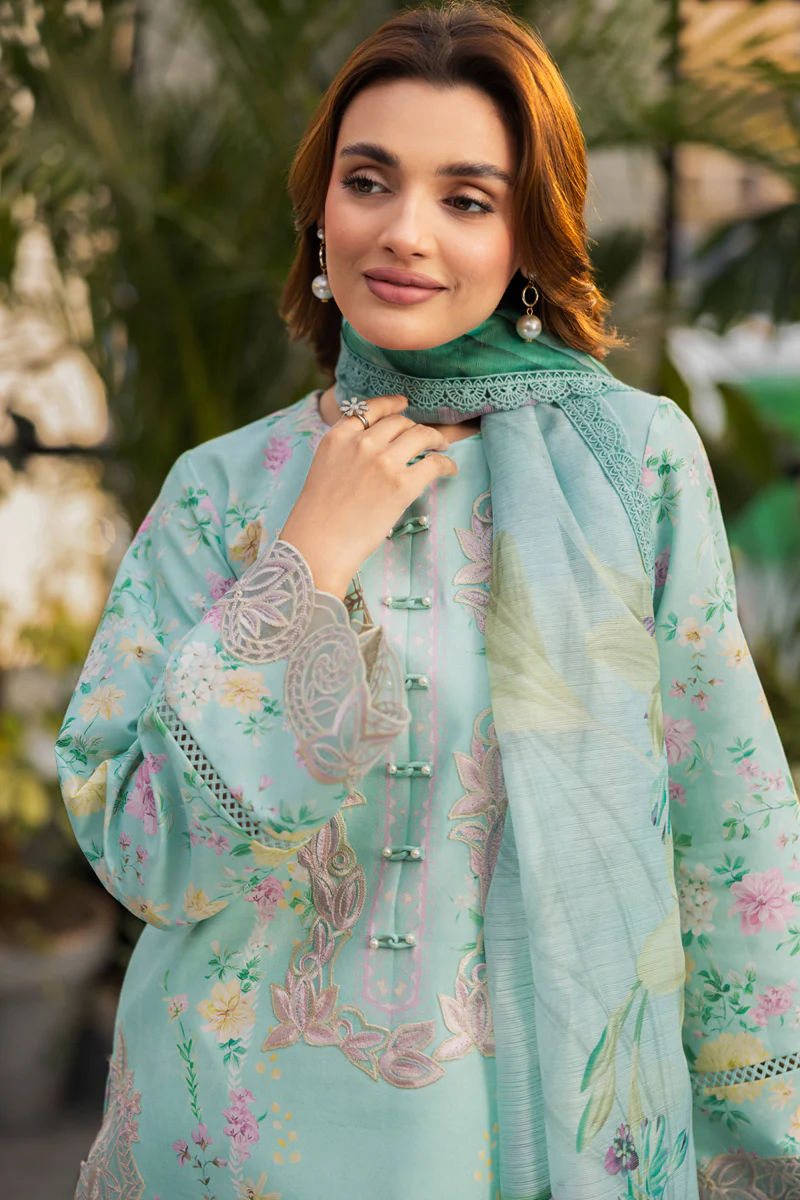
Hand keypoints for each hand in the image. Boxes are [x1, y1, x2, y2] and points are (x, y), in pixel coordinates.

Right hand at [278, 393, 458, 598]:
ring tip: (442, 447)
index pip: (370, 409)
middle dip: (414, 427)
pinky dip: (446, 464)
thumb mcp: (324, 469)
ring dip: (435, 439)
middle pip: (399, 422)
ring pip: (420, 435)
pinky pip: (434, 463)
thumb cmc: (317, 518)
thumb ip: (345, 452)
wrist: (318, 545)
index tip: (403, 403)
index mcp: (338, 437)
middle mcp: (362, 442)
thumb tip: (375, 449)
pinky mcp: (402, 484)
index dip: (391, 404)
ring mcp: (383, 461)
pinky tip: (449, 469)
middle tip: (424, 438)